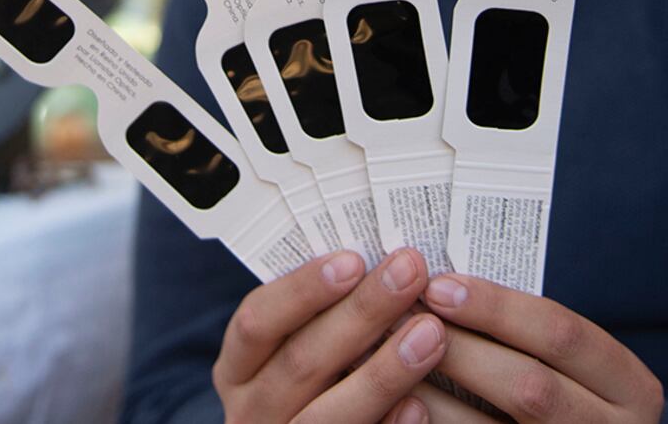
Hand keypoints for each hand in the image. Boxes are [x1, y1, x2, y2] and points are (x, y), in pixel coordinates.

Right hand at [214, 247, 446, 423]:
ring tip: (430, 332)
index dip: (302, 290)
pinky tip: (419, 403)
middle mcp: (251, 410)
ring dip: (383, 371)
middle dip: (360, 314)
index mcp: (238, 370)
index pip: (256, 321)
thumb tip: (375, 264)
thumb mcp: (292, 350)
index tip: (353, 259)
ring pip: (327, 414)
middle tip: (408, 274)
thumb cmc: (307, 381)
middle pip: (300, 361)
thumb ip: (318, 320)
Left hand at [412, 272, 663, 422]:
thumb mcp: (569, 360)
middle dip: (458, 350)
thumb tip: (437, 278)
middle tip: (397, 319)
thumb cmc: (565, 392)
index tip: (437, 286)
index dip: (497, 308)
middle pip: (529, 387)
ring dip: (427, 395)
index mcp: (628, 386)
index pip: (562, 334)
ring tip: (377, 359)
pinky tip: (392, 404)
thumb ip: (523, 329)